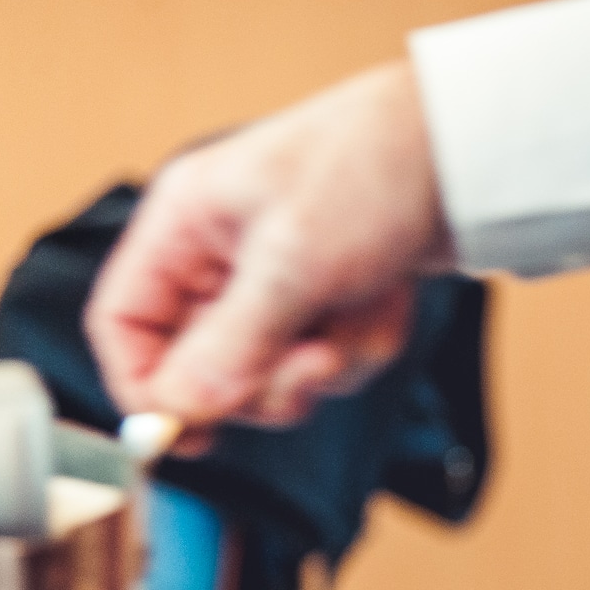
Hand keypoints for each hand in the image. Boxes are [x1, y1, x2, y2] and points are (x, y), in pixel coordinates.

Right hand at [86, 60, 449, 429]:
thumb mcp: (292, 264)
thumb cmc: (371, 170)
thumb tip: (180, 408)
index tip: (184, 433)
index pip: (123, 322)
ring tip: (361, 313)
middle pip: (202, 368)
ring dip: (328, 364)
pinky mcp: (327, 304)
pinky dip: (364, 346)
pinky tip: (386, 303)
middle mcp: (220, 257)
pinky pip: (328, 363)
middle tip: (316, 359)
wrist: (465, 156)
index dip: (145, 386)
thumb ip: (230, 343)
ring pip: (274, 376)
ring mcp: (276, 285)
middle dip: (267, 379)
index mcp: (185, 225)